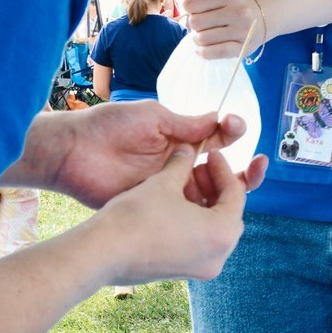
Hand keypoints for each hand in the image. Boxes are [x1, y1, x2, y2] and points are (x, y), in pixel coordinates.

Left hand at [13, 101, 255, 209]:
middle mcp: (178, 167)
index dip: (231, 135)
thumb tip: (221, 121)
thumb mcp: (152, 117)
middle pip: (220, 175)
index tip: (236, 127)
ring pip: (206, 197)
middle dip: (243, 172)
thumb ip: (186, 124)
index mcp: (179, 141)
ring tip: (229, 184)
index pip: (216, 141)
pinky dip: (200, 213)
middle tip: (258, 166)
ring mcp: (167, 190)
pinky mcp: (154, 209)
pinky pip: (183, 215)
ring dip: (225, 191)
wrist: (73, 152)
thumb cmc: (108, 126)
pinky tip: (211, 209)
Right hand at [90, 145, 266, 286]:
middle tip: (199, 169)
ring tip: (183, 184)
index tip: (210, 155)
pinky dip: (194, 222)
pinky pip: (200, 243)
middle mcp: (219, 256)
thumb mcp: (164, 182)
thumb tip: (189, 149)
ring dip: (204, 205)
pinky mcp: (184, 272)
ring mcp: (201, 269)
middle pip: (229, 213)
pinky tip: (174, 205)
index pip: (235, 194)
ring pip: (214, 229)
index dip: (223, 169)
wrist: (101, 253)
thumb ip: (183, 163)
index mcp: (222, 233)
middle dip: (216, 188)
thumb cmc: (135, 217)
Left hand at [177, 0, 261, 57]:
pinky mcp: (242, 48)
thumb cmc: (234, 4)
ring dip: (198, 39)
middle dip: (194, 25)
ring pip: (202, 39)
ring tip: (203, 35)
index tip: (197, 9)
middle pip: (195, 22)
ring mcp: (242, 31)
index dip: (189, 8)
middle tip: (202, 24)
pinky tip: (203, 48)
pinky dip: (203, 52)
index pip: (191, 3)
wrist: (262, 18)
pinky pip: (213, 53)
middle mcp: (238, 12)